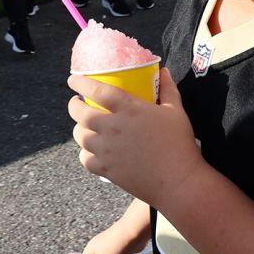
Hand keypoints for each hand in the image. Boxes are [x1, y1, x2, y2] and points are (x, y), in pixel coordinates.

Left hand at [69, 68, 204, 204]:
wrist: (178, 182)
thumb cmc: (179, 144)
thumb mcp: (176, 111)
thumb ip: (168, 89)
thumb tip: (164, 72)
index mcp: (129, 109)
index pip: (98, 90)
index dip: (81, 82)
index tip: (73, 80)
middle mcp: (112, 128)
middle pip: (80, 113)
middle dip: (74, 106)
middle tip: (76, 103)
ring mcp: (107, 150)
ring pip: (80, 136)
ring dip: (79, 129)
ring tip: (83, 127)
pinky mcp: (106, 170)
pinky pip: (85, 159)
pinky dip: (85, 153)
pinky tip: (90, 151)